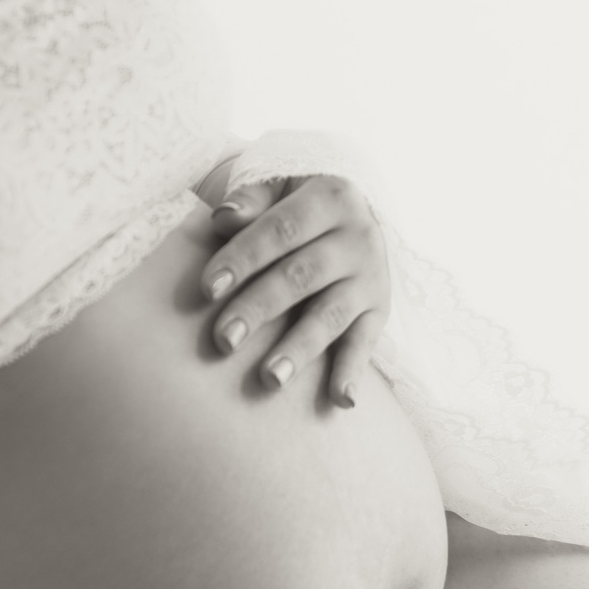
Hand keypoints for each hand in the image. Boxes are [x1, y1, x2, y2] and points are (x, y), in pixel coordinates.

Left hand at [199, 175, 389, 407]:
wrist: (348, 212)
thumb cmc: (292, 203)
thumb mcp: (276, 188)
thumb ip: (250, 200)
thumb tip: (222, 216)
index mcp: (330, 196)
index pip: (280, 230)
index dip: (243, 258)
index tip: (208, 289)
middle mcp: (359, 235)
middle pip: (302, 276)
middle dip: (260, 309)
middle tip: (224, 341)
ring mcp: (372, 275)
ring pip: (331, 314)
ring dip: (300, 348)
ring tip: (269, 378)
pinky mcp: (380, 308)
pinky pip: (367, 341)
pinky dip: (354, 370)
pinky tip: (340, 399)